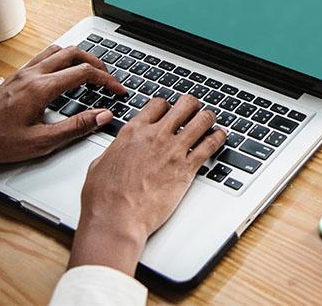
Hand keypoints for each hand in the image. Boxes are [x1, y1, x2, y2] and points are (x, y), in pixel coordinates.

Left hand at [0, 45, 125, 189]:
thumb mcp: (42, 142)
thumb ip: (76, 127)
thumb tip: (102, 116)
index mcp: (40, 88)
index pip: (83, 73)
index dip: (107, 80)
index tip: (118, 90)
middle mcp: (31, 75)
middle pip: (73, 53)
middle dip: (96, 63)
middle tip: (109, 78)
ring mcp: (22, 73)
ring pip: (58, 50)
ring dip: (79, 57)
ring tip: (91, 72)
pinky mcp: (16, 77)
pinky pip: (44, 57)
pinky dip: (62, 60)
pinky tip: (65, 75)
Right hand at [68, 95, 226, 274]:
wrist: (117, 217)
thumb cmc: (105, 197)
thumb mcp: (100, 163)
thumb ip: (115, 150)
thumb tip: (117, 150)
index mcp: (133, 132)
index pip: (158, 104)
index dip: (168, 105)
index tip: (171, 110)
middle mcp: (155, 136)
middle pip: (184, 105)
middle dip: (192, 105)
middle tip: (195, 109)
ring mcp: (173, 150)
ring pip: (201, 120)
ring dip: (208, 117)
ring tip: (211, 120)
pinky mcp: (187, 168)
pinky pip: (210, 145)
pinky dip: (219, 138)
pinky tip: (221, 136)